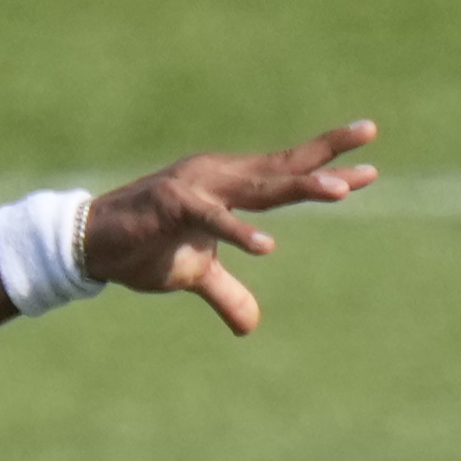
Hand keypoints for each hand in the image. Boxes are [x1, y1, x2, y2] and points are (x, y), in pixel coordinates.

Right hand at [76, 120, 377, 335]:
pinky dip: (239, 232)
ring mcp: (196, 187)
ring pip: (258, 186)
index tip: (371, 167)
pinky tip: (268, 246)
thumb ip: (227, 293)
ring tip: (340, 191)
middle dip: (327, 155)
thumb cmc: (142, 250)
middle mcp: (218, 176)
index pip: (285, 174)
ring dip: (299, 187)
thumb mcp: (194, 276)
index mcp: (228, 186)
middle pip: (282, 166)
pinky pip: (212, 219)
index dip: (326, 168)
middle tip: (369, 135)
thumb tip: (251, 325)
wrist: (89, 247)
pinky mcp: (172, 204)